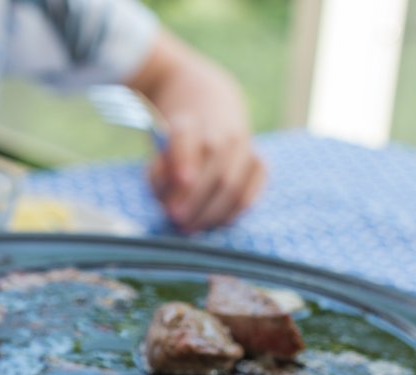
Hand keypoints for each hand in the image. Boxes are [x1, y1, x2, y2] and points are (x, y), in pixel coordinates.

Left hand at [132, 34, 264, 232]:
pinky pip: (250, 194)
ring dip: (210, 213)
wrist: (207, 105)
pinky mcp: (258, 163)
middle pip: (214, 169)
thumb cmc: (175, 140)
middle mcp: (221, 131)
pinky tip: (214, 224)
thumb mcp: (157, 150)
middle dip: (195, 200)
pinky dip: (231, 214)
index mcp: (189, 122)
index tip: (177, 188)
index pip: (185, 138)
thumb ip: (159, 173)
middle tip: (177, 220)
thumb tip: (168, 201)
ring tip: (190, 228)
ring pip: (233, 185)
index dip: (183, 162)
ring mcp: (244, 146)